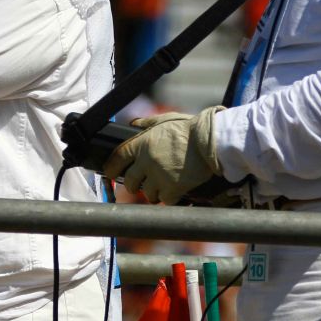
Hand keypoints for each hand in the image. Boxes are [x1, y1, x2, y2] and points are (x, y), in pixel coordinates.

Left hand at [103, 106, 224, 204]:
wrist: (210, 141)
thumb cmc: (190, 129)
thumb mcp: (165, 119)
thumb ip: (147, 123)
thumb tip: (133, 123)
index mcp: (142, 143)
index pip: (118, 157)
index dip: (111, 167)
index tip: (110, 173)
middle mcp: (147, 161)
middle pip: (129, 181)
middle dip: (132, 185)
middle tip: (138, 186)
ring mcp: (159, 176)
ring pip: (147, 193)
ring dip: (153, 192)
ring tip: (161, 188)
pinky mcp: (173, 189)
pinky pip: (165, 200)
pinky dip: (169, 198)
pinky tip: (175, 192)